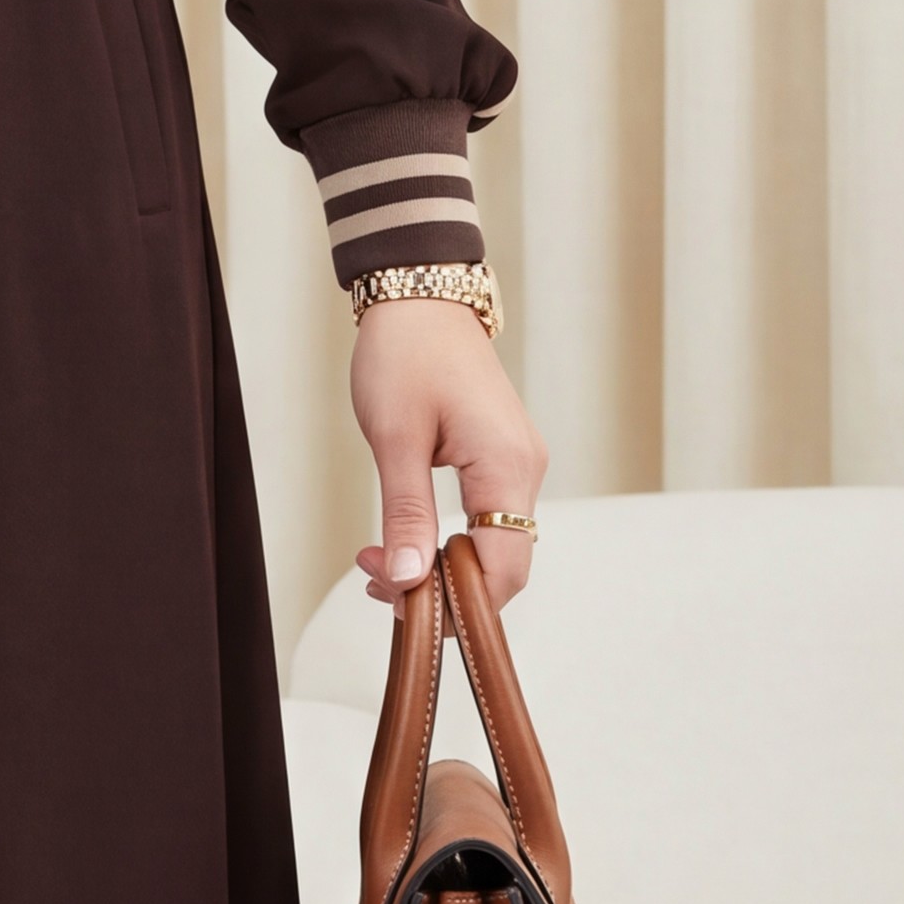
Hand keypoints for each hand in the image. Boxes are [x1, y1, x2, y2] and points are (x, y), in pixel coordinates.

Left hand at [348, 295, 547, 609]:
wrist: (420, 300)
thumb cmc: (406, 355)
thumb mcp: (395, 439)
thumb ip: (406, 513)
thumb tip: (406, 579)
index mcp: (508, 466)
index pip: (503, 571)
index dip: (457, 604)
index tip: (397, 600)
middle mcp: (525, 470)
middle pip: (504, 568)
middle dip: (446, 591)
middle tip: (378, 582)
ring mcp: (517, 465)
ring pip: (494, 547)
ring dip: (443, 568)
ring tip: (381, 560)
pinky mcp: (502, 460)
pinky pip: (487, 522)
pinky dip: (451, 542)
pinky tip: (409, 540)